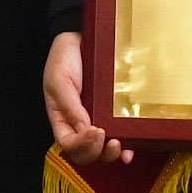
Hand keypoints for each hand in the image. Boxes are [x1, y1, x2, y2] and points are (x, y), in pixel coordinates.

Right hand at [40, 33, 128, 168]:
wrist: (82, 39)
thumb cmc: (65, 58)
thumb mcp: (59, 80)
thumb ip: (69, 105)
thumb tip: (84, 130)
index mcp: (62, 119)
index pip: (68, 143)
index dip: (81, 144)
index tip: (94, 130)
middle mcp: (79, 124)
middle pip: (86, 152)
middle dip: (97, 152)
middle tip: (108, 139)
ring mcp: (98, 120)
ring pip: (103, 150)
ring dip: (111, 154)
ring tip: (119, 145)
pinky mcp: (114, 114)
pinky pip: (120, 135)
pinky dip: (126, 145)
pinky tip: (132, 147)